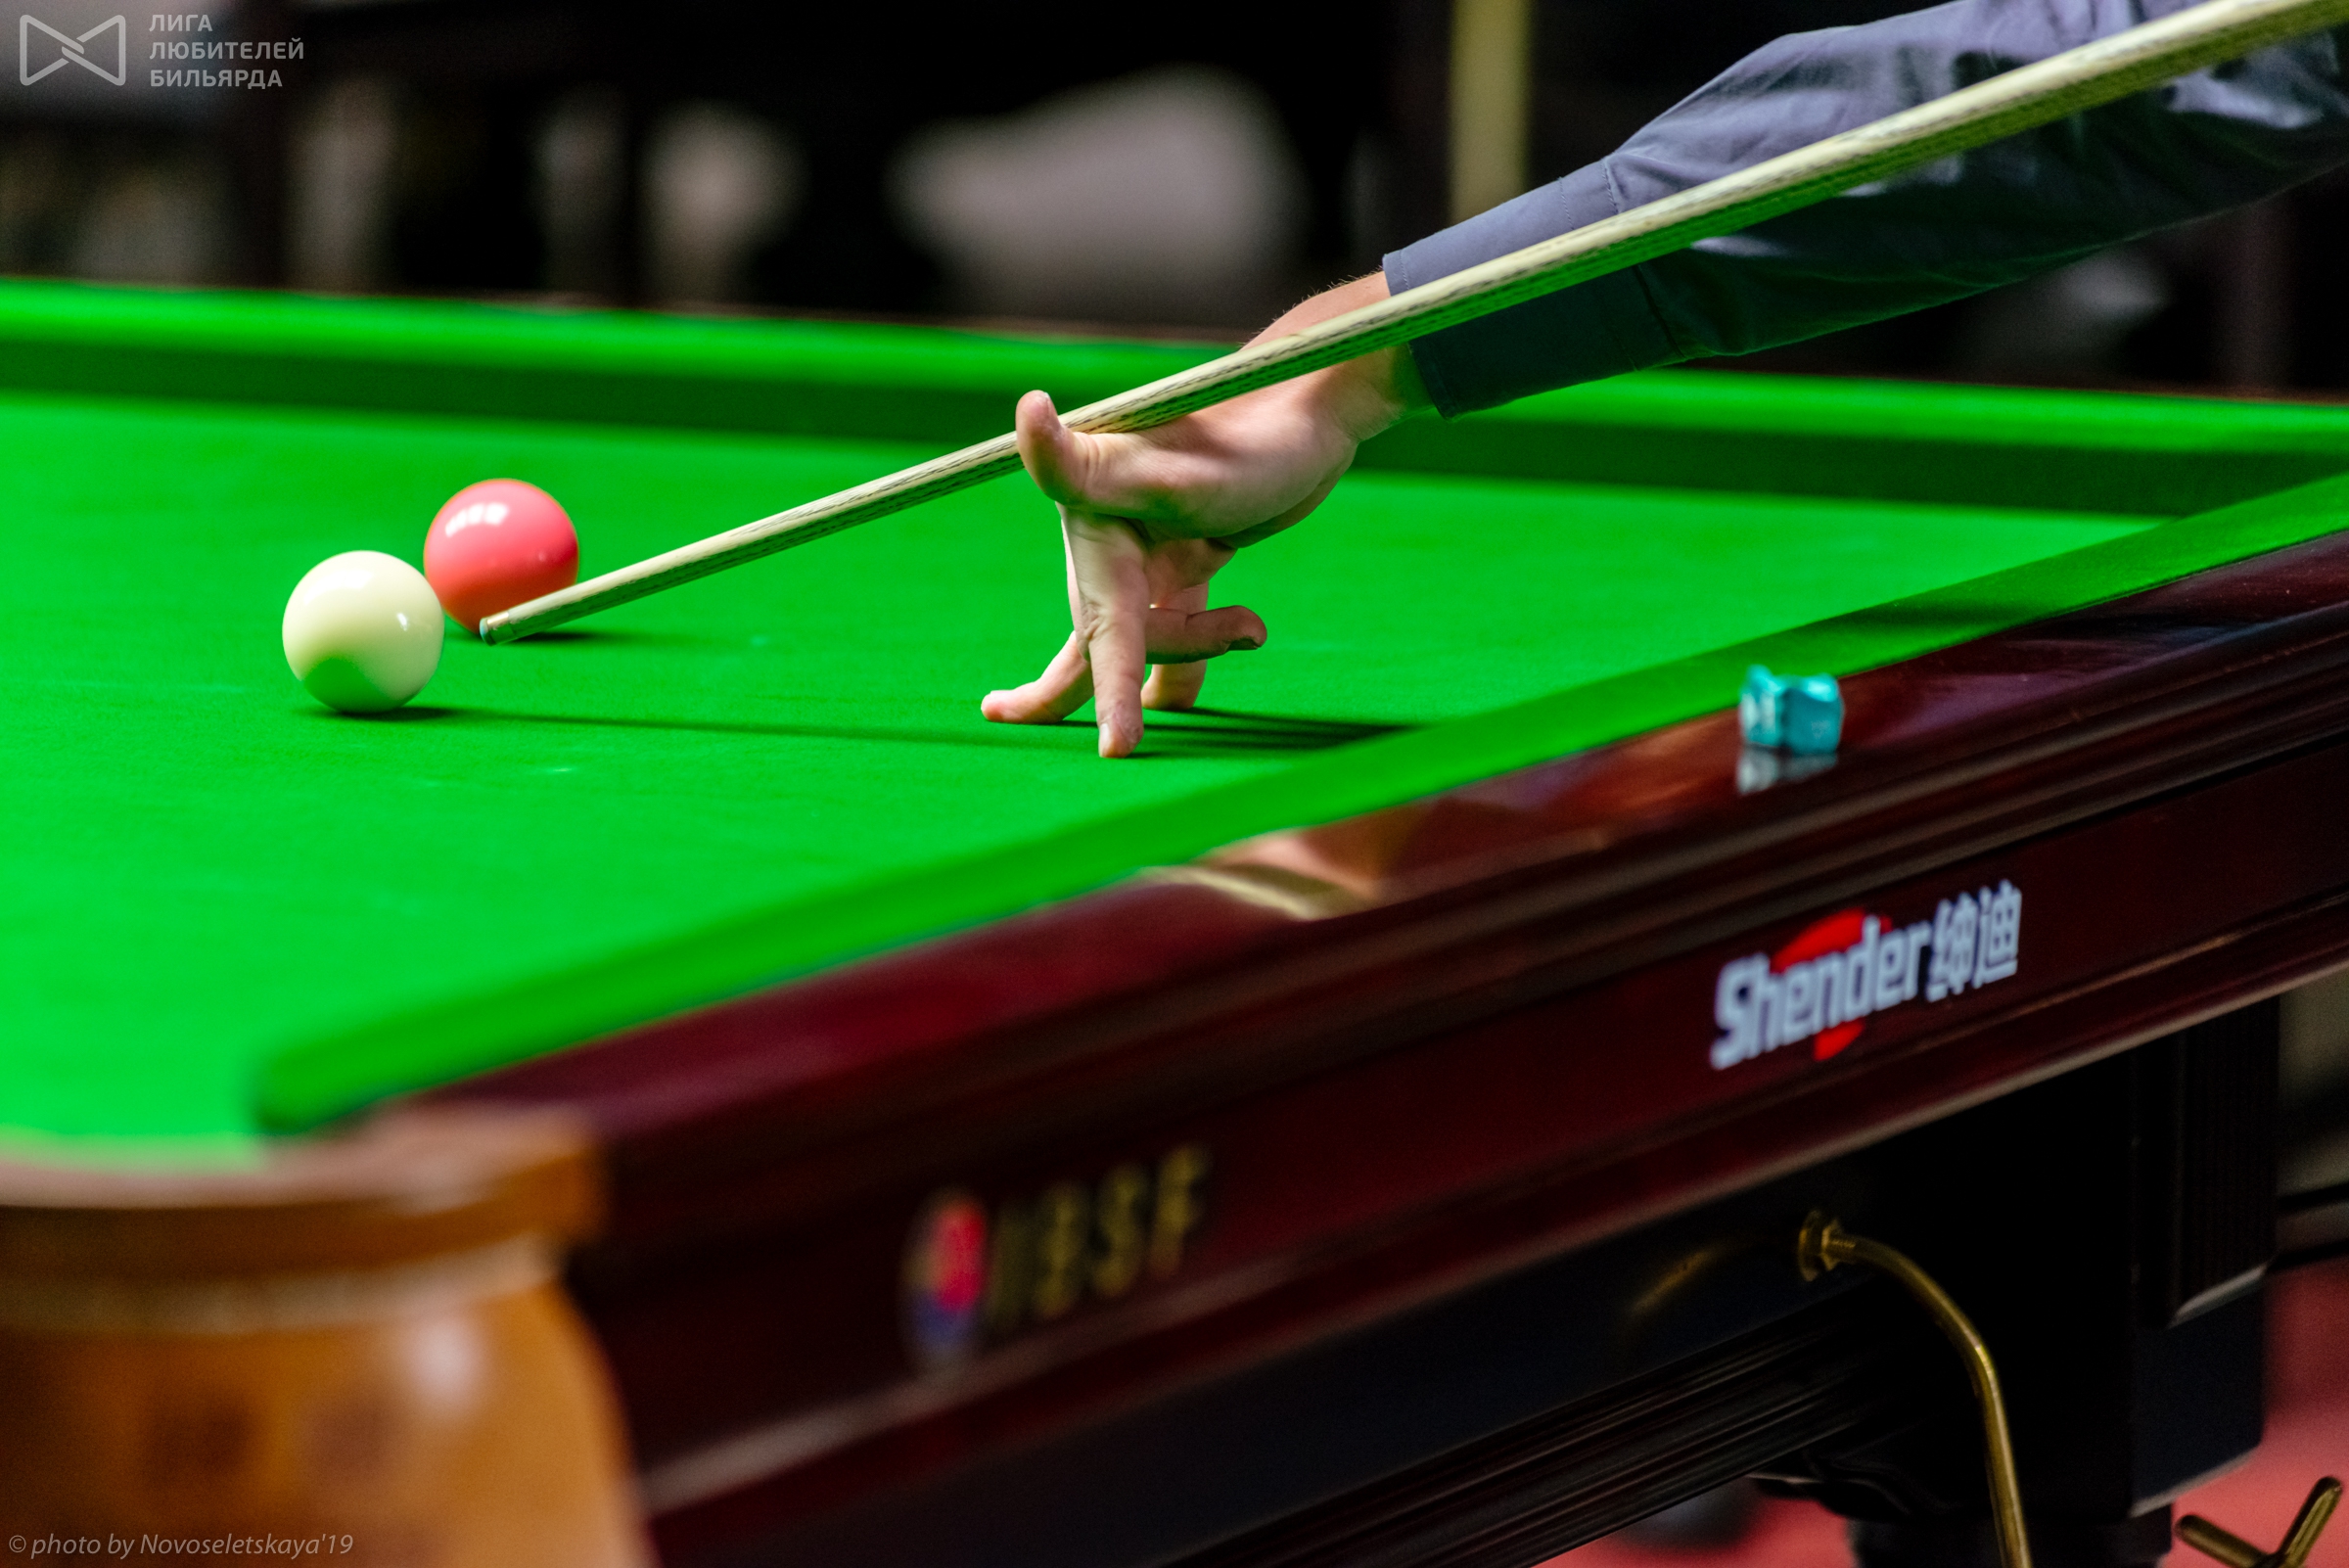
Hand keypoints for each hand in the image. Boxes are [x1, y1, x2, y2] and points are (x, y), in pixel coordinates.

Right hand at [982, 272, 1426, 757]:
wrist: (1314, 405)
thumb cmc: (1248, 437)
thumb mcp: (1174, 470)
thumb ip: (1088, 467)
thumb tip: (1028, 412)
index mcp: (1094, 518)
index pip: (1103, 628)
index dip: (1110, 691)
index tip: (1108, 750)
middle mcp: (1110, 532)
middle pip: (1112, 637)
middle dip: (1124, 686)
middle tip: (1086, 739)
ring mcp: (1150, 547)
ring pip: (1145, 635)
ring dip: (1190, 653)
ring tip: (1251, 627)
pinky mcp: (1186, 551)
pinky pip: (1175, 621)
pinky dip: (1191, 652)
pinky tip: (1207, 676)